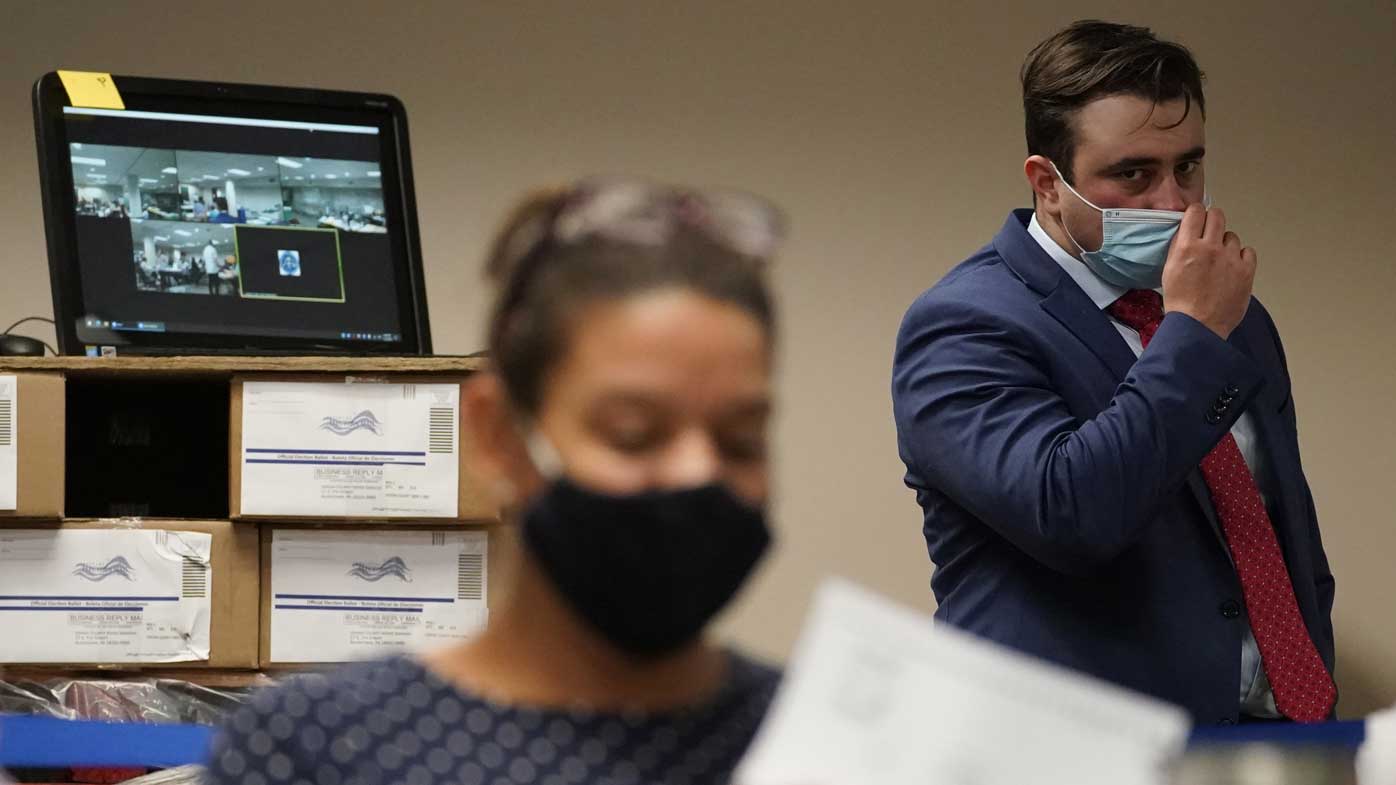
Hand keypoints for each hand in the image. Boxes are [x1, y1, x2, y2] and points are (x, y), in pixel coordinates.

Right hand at [1161, 205, 1256, 338]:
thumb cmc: (1181, 303)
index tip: (1197, 218)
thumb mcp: (1169, 270)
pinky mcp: (1246, 271)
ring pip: (1232, 236)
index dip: (1196, 213)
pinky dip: (1241, 256)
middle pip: (1217, 216)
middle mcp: (1210, 248)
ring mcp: (1231, 259)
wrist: (1198, 326)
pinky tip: (1232, 267)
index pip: (1196, 212)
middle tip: (1210, 234)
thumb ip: (1179, 247)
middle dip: (1212, 221)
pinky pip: (1247, 251)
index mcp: (1187, 247)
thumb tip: (1187, 232)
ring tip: (1219, 260)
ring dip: (1225, 243)